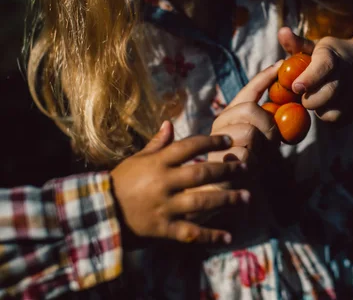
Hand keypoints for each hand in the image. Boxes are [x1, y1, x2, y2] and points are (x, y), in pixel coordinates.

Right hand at [110, 121, 250, 244]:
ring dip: (227, 199)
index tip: (229, 141)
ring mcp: (164, 207)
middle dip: (227, 170)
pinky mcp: (163, 229)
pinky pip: (191, 233)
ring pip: (202, 202)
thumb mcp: (136, 160)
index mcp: (157, 163)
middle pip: (201, 173)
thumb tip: (169, 123)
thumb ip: (156, 144)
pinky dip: (210, 236)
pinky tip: (228, 236)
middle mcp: (163, 183)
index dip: (211, 142)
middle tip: (247, 168)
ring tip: (247, 197)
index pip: (189, 146)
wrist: (98, 214)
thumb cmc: (118, 183)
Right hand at [208, 62, 281, 163]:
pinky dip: (255, 163)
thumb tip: (291, 103)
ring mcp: (217, 139)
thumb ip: (269, 121)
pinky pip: (247, 154)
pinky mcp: (218, 159)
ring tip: (258, 157)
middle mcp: (221, 122)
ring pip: (250, 132)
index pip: (249, 89)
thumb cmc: (248, 161)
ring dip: (262, 147)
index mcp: (232, 113)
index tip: (280, 65)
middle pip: (250, 109)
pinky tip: (250, 169)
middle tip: (274, 140)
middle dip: (268, 124)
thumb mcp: (261, 138)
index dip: (265, 77)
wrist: (229, 189)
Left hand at [277, 27, 352, 121]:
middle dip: (309, 99)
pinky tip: (324, 107)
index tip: (296, 87)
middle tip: (302, 95)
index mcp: (333, 55)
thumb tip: (281, 32)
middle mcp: (347, 74)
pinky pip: (338, 121)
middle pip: (328, 93)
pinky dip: (327, 117)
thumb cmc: (332, 55)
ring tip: (314, 100)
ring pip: (332, 111)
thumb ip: (297, 43)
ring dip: (318, 110)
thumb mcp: (317, 46)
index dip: (310, 78)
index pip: (324, 66)